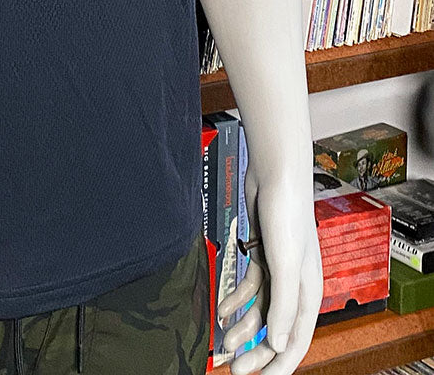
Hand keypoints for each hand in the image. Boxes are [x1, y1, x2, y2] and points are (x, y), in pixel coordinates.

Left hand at [215, 162, 323, 373]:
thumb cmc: (288, 214)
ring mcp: (278, 271)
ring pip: (260, 310)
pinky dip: (236, 300)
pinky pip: (250, 288)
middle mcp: (295, 285)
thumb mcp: (286, 264)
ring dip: (243, 327)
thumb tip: (278, 345)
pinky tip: (223, 309)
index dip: (280, 365)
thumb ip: (283, 305)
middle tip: (236, 368)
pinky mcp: (262, 255)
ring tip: (224, 340)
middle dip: (257, 352)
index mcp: (308, 293)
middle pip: (276, 329)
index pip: (295, 340)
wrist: (274, 175)